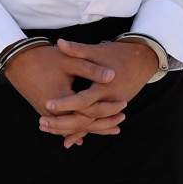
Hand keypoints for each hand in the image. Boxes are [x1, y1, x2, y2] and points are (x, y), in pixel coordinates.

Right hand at [2, 44, 124, 147]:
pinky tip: (83, 136)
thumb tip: (113, 75)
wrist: (17, 60)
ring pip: (73, 127)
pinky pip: (63, 126)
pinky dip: (76, 130)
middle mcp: (53, 112)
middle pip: (83, 124)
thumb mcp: (69, 60)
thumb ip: (91, 69)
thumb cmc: (43, 58)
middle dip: (103, 123)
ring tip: (112, 128)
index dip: (108, 108)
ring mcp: (47, 114)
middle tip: (122, 119)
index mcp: (62, 99)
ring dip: (92, 129)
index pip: (89, 111)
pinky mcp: (44, 113)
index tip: (123, 102)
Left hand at [39, 39, 158, 147]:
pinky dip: (81, 131)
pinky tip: (67, 140)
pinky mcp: (111, 110)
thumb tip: (59, 43)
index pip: (83, 100)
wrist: (141, 60)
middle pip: (85, 119)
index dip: (65, 103)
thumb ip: (78, 49)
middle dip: (63, 123)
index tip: (47, 104)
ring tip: (46, 128)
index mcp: (104, 87)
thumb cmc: (116, 54)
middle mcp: (109, 101)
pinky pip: (94, 124)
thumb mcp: (96, 51)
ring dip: (69, 130)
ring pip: (89, 125)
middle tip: (42, 123)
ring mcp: (111, 108)